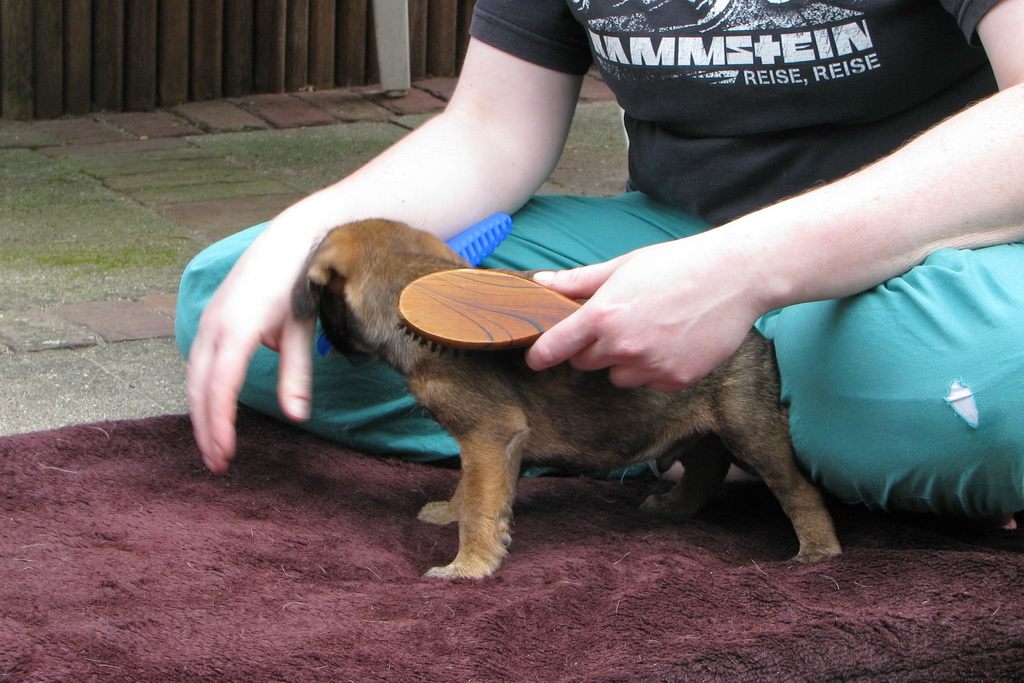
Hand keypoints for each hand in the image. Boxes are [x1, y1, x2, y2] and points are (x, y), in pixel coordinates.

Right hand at [187, 221, 318, 473]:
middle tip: (218, 464)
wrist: (292, 238)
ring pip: (194, 377)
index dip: (220, 424)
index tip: (226, 455)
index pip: (220, 387)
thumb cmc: (301, 282)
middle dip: (206, 428)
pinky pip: (200, 362)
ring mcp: (209, 321)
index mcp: (237, 327)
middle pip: (199, 388)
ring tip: (215, 446)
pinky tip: (215, 413)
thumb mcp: (303, 327)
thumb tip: (296, 417)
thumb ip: (297, 372)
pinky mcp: (212, 320)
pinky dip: (203, 391)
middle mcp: (215, 325)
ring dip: (201, 413)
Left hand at [524, 234, 766, 390]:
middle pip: (585, 363)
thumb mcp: (622, 266)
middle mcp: (622, 346)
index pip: (555, 347)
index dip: (541, 355)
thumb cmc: (677, 265)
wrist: (734, 277)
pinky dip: (655, 369)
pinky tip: (673, 341)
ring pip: (618, 377)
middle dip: (592, 347)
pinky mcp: (675, 380)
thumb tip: (541, 284)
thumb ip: (577, 281)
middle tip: (618, 323)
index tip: (536, 358)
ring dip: (625, 361)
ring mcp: (650, 367)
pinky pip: (650, 383)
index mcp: (603, 315)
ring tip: (651, 330)